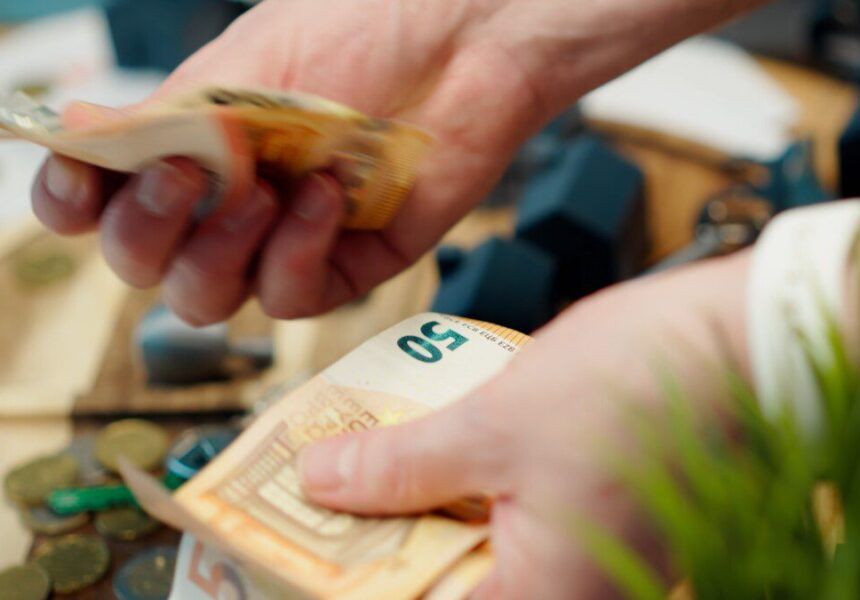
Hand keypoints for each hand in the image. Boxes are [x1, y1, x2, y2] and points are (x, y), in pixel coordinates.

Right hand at [31, 0, 764, 324]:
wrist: (462, 44)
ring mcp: (289, 239)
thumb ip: (164, 120)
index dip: (79, 205)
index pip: (106, 201)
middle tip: (184, 176)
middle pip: (149, 264)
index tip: (80, 186)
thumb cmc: (359, 35)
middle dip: (149, 230)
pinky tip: (326, 198)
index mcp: (194, 145)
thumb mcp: (243, 71)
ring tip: (265, 188)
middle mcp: (232, 200)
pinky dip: (298, 252)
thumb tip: (79, 139)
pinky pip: (293, 296)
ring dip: (222, 248)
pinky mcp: (348, 265)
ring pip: (211, 298)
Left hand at [298, 252, 751, 598]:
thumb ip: (399, 465)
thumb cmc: (635, 387)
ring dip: (417, 504)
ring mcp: (586, 554)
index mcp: (543, 598)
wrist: (739, 339)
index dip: (349, 577)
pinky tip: (431, 446)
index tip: (295, 543)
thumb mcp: (492, 423)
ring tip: (362, 463)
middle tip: (321, 491)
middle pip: (438, 580)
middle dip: (377, 536)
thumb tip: (320, 481)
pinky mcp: (592, 511)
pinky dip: (463, 485)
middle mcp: (569, 592)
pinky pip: (508, 514)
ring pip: (472, 545)